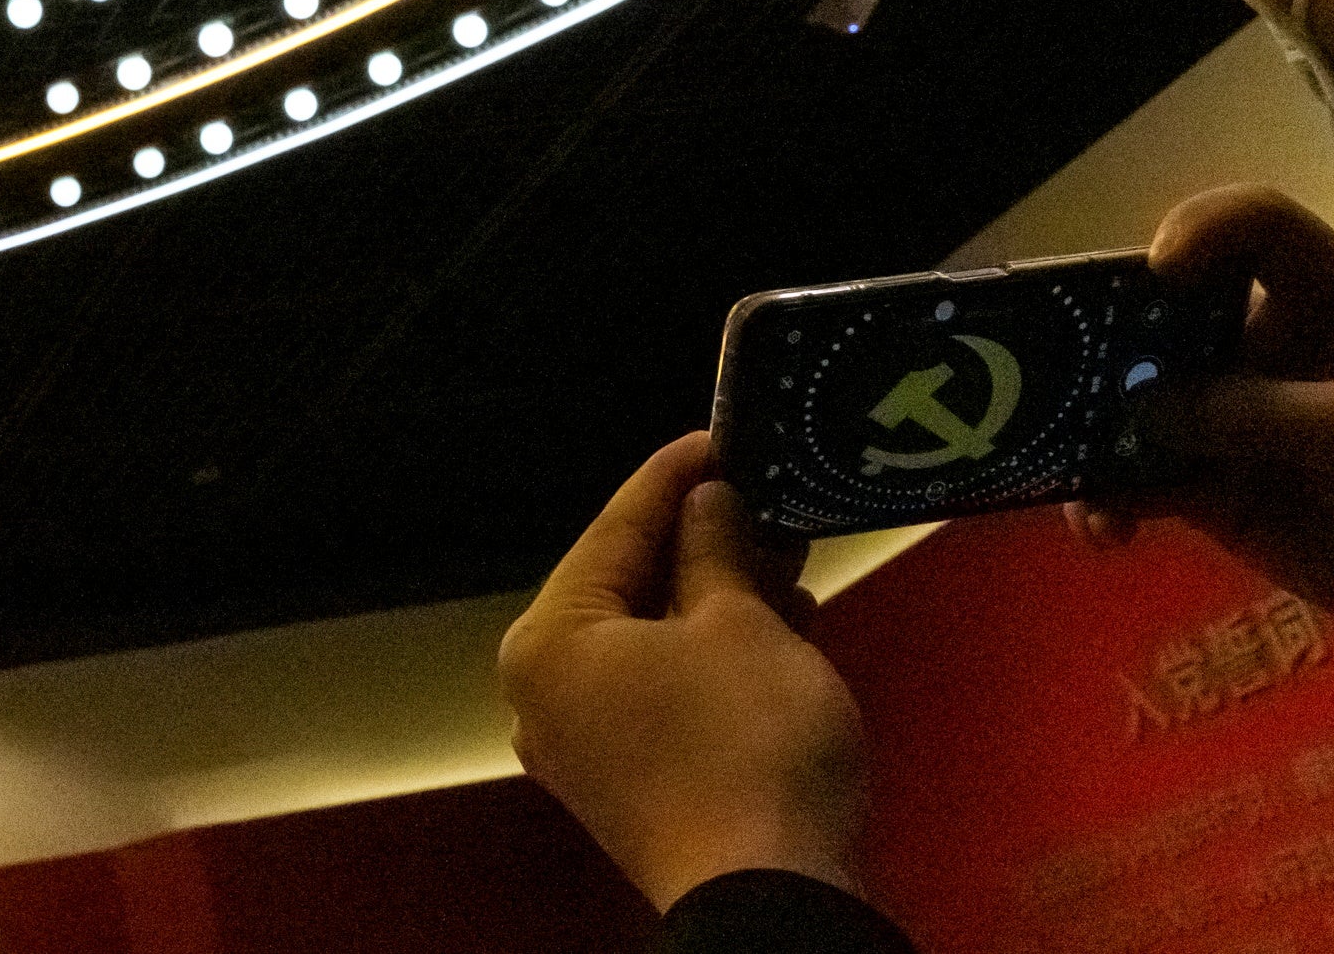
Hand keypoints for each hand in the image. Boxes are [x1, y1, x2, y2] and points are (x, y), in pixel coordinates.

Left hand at [498, 430, 869, 910]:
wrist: (773, 897)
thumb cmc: (747, 745)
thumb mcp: (738, 623)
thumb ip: (714, 549)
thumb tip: (707, 502)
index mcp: (549, 642)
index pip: (613, 528)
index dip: (676, 475)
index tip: (724, 436)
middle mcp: (547, 694)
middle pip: (628, 586)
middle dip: (702, 540)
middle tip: (765, 493)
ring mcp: (586, 746)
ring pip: (653, 639)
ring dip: (719, 596)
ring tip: (786, 551)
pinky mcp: (633, 783)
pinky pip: (667, 689)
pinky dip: (715, 654)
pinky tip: (779, 623)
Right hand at [1075, 186, 1333, 684]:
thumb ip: (1261, 414)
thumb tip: (1142, 403)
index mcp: (1330, 300)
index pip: (1256, 226)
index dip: (1201, 229)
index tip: (1159, 275)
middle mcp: (1271, 344)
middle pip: (1170, 308)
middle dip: (1110, 333)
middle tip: (1057, 368)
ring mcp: (1239, 419)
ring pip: (1140, 400)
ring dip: (1094, 428)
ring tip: (1068, 465)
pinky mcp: (1222, 491)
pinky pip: (1144, 482)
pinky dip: (1110, 500)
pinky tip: (1105, 531)